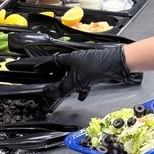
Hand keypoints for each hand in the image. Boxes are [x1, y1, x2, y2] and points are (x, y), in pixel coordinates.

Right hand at [9, 46, 141, 99]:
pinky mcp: (93, 72)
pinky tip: (82, 95)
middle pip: (61, 70)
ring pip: (73, 77)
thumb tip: (50, 93)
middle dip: (57, 79)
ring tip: (67, 93)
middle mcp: (75, 60)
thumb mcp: (76, 80)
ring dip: (70, 86)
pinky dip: (82, 88)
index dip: (42, 67)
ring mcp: (84, 66)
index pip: (50, 63)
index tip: (36, 71)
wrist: (117, 64)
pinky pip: (83, 81)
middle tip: (51, 86)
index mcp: (67, 58)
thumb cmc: (96, 66)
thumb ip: (63, 88)